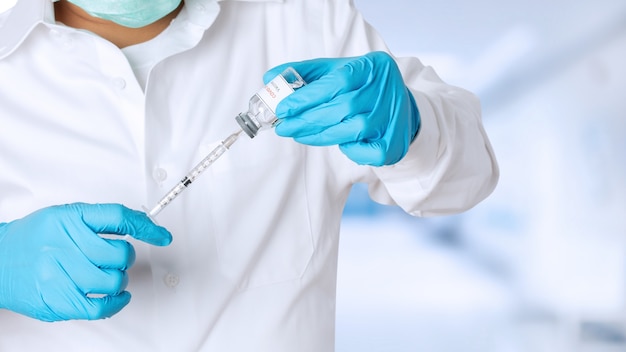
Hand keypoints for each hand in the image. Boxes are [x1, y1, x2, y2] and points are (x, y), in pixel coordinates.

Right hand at [0, 203, 171, 321]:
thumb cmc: (33, 239)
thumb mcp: (64, 216)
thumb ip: (100, 220)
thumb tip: (140, 223)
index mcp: (69, 218)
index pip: (119, 218)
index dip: (146, 227)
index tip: (162, 236)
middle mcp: (64, 244)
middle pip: (120, 254)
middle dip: (125, 259)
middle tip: (115, 259)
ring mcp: (60, 274)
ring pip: (114, 281)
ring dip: (118, 280)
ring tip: (106, 275)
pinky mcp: (58, 300)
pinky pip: (100, 307)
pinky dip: (116, 303)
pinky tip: (116, 296)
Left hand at [264, 51, 419, 165]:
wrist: (401, 106)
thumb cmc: (361, 87)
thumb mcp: (338, 70)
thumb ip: (305, 73)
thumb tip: (269, 77)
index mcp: (372, 66)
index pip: (337, 81)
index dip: (307, 97)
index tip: (283, 108)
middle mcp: (386, 90)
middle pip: (342, 108)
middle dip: (307, 120)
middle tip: (283, 127)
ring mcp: (392, 118)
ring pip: (351, 130)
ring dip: (320, 135)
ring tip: (300, 135)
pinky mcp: (393, 143)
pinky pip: (364, 151)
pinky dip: (347, 150)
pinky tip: (338, 142)